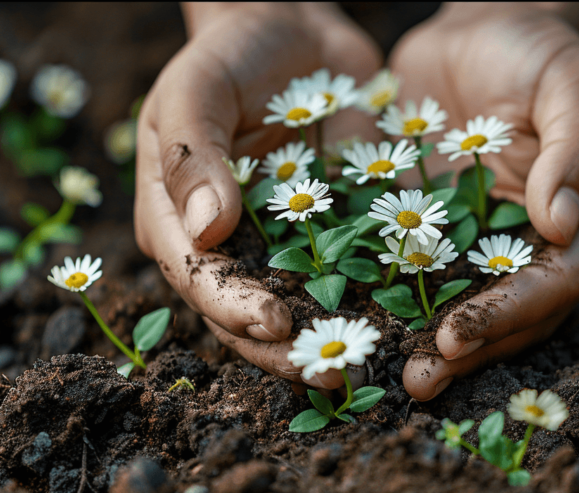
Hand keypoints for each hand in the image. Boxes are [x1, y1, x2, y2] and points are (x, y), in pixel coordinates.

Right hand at [134, 2, 380, 389]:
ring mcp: (274, 242)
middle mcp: (222, 244)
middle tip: (335, 372)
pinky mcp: (325, 230)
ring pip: (298, 305)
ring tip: (372, 361)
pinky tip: (406, 317)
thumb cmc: (230, 55)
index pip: (199, 278)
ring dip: (331, 338)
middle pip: (246, 312)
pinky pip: (346, 271)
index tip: (277, 324)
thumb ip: (193, 153)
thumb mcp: (197, 89)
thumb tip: (204, 229)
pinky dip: (370, 296)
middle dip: (288, 348)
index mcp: (173, 218)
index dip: (235, 309)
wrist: (289, 28)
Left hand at [388, 3, 578, 399]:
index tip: (460, 334)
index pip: (561, 277)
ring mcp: (501, 242)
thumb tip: (560, 223)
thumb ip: (574, 147)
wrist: (481, 28)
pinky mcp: (453, 232)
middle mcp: (554, 240)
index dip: (512, 311)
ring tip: (399, 379)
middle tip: (420, 379)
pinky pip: (433, 275)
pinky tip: (373, 329)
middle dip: (471, 347)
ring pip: (475, 304)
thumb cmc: (535, 49)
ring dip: (439, 346)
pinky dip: (407, 305)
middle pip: (520, 310)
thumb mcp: (568, 83)